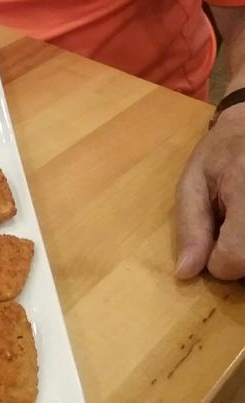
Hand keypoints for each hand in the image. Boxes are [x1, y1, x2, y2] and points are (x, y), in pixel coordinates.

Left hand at [175, 103, 244, 279]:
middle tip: (235, 230)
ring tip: (244, 224)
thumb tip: (186, 273)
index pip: (236, 256)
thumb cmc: (223, 153)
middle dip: (241, 258)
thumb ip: (190, 227)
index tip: (215, 243)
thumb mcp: (194, 180)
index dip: (219, 261)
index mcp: (244, 183)